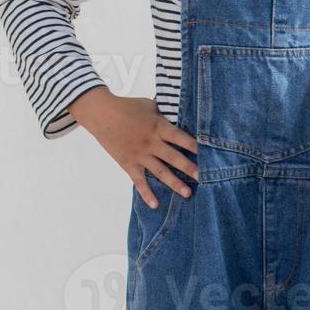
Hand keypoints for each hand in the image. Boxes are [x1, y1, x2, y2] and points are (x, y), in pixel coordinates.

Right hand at [70, 87, 199, 209]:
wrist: (101, 113)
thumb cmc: (126, 106)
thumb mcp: (148, 104)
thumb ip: (164, 112)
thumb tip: (178, 114)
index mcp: (158, 126)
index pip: (180, 138)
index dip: (195, 146)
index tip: (209, 154)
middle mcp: (151, 143)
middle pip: (174, 157)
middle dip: (190, 168)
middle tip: (205, 178)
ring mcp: (140, 155)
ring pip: (160, 172)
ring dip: (174, 183)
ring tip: (187, 193)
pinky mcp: (129, 163)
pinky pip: (139, 181)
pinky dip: (146, 193)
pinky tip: (155, 205)